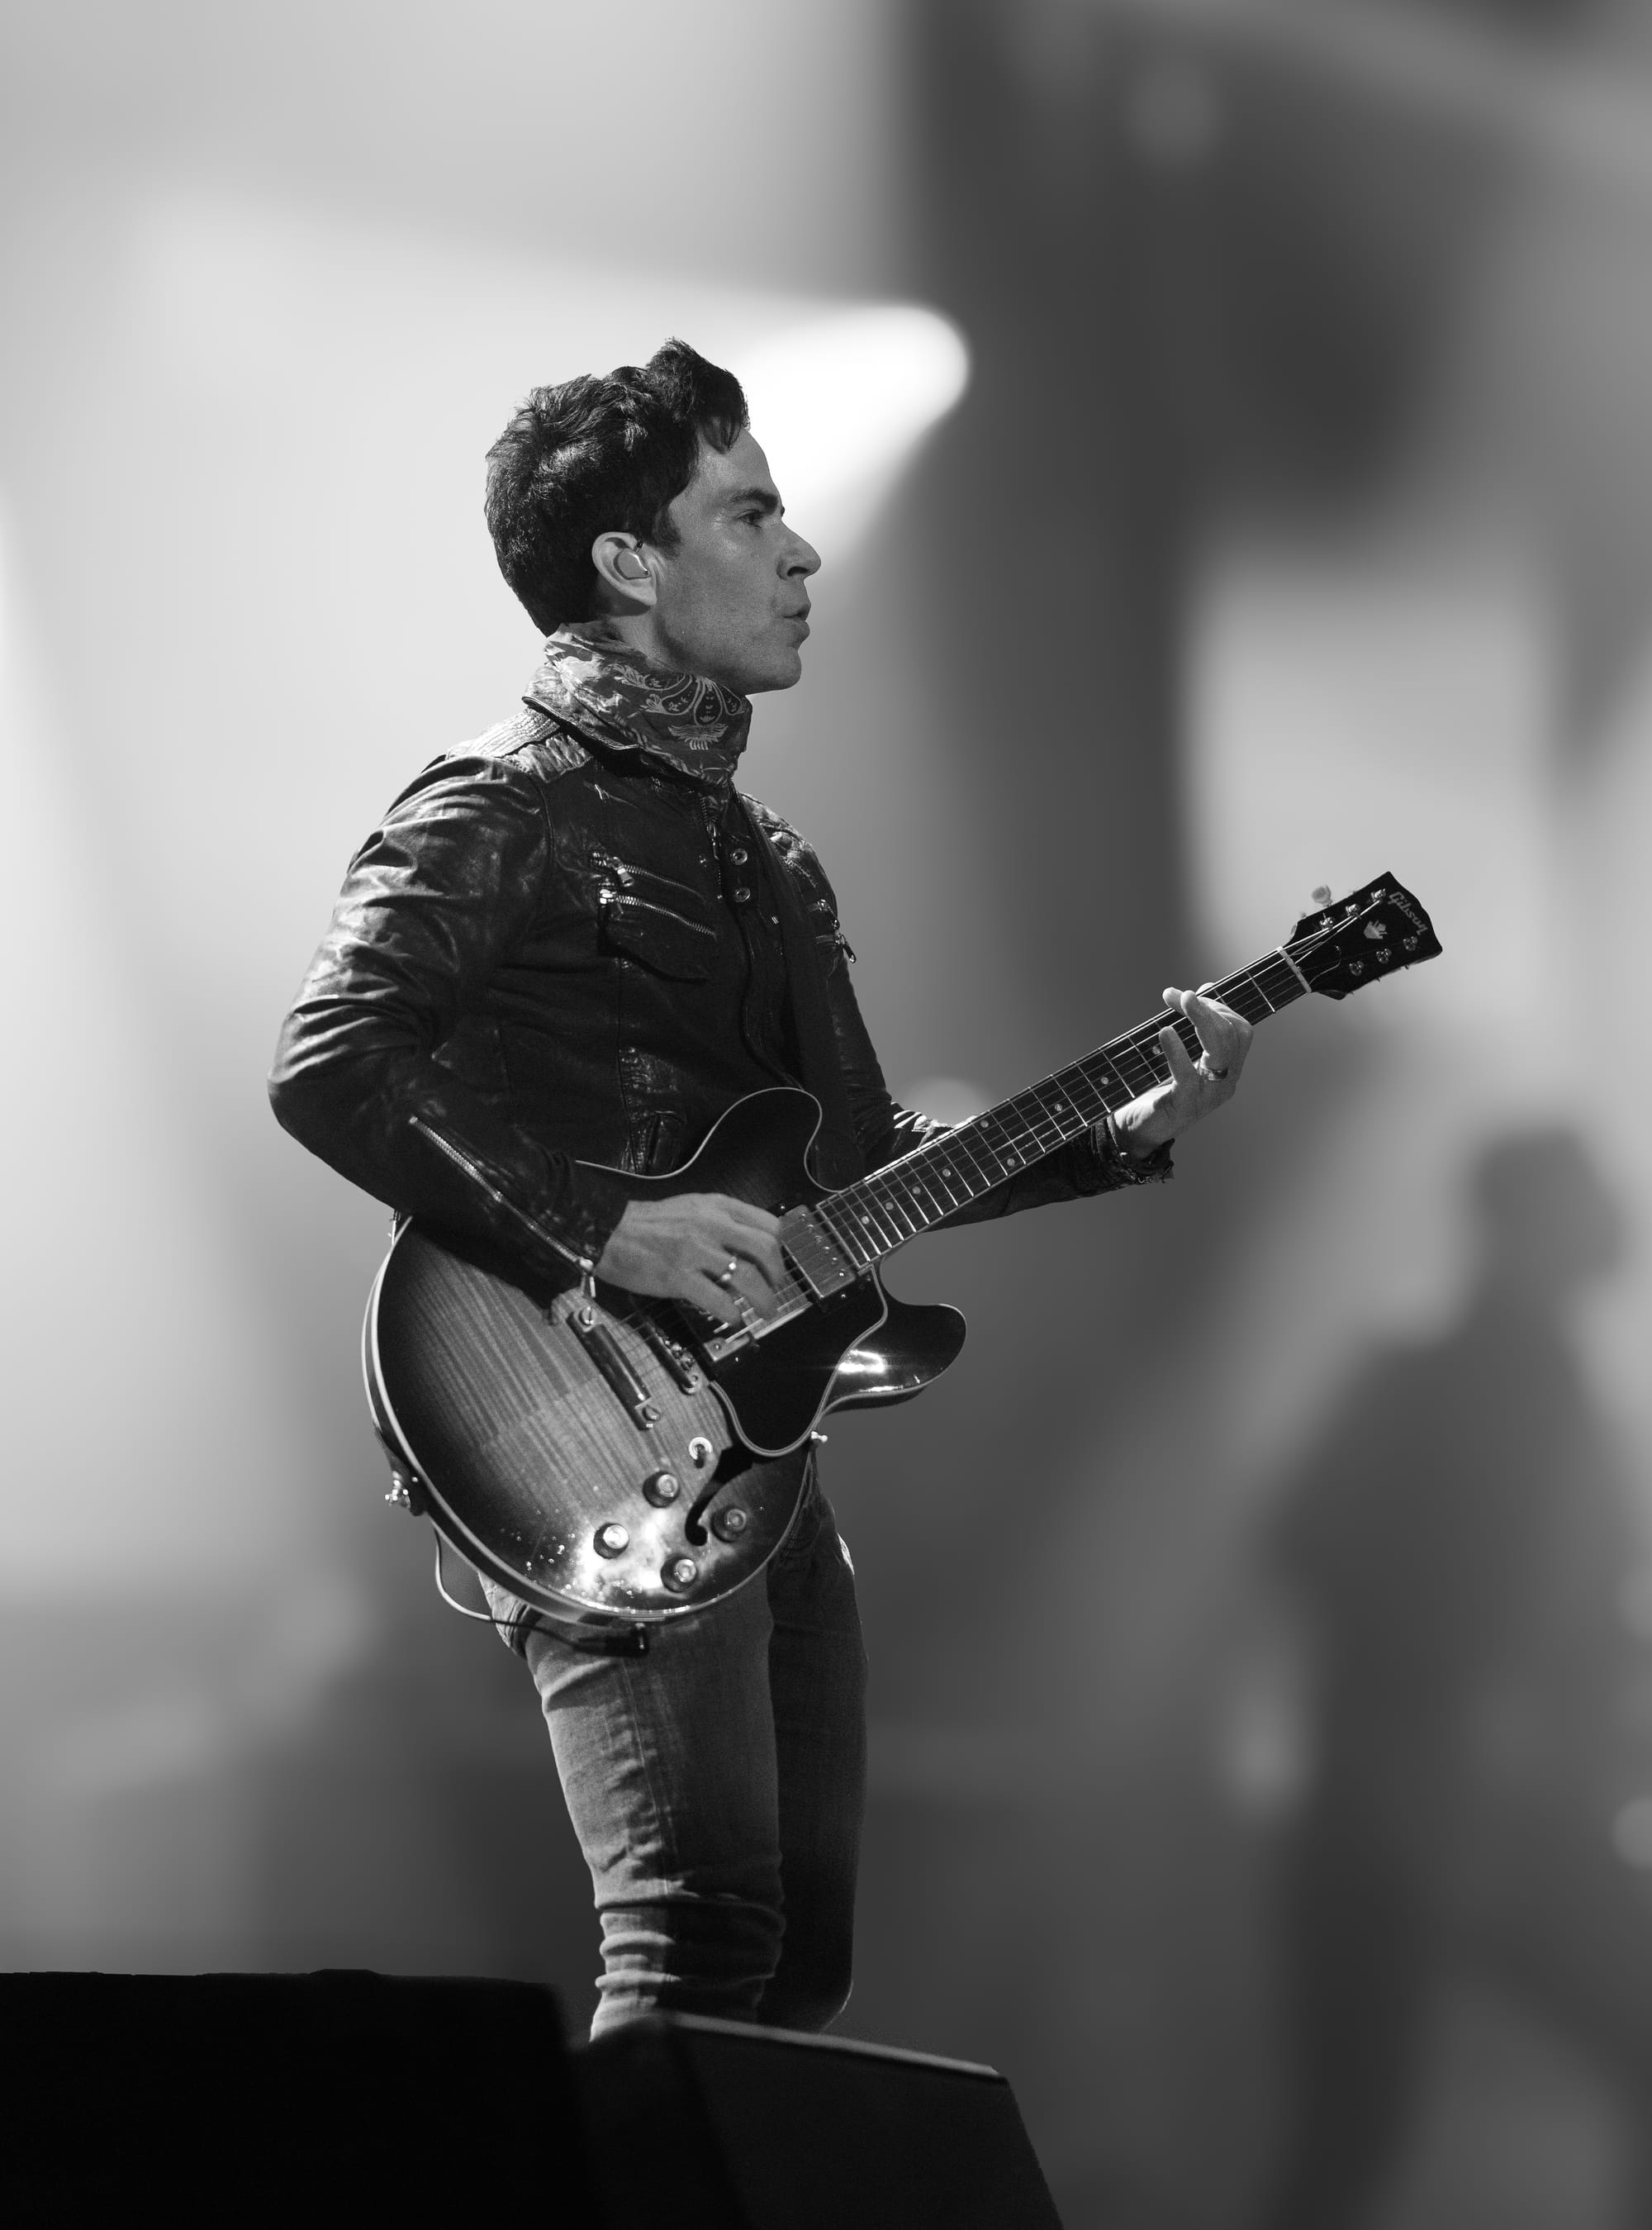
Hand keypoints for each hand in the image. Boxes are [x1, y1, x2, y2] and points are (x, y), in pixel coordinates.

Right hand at [595, 1192, 786, 1325]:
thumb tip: (747, 1252)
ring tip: (764, 1311)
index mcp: (717, 1207)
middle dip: (777, 1275)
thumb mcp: (691, 1209)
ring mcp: (695, 1252)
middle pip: (765, 1250)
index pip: (767, 1224)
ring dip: (763, 1299)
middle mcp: (711, 1225)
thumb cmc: (648, 1224)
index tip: (776, 1264)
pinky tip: (733, 1317)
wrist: (607, 1232)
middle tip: (775, 1290)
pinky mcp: (679, 1277)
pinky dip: (733, 1313)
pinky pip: (719, 1299)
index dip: (779, 1249)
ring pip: (747, 1277)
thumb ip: (721, 1223)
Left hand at [1105, 984, 1251, 1158]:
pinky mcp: (1185, 1107)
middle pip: (1232, 1036)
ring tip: (1183, 1001)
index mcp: (1229, 1069)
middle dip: (1209, 1008)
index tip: (1191, 995)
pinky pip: (1187, 1076)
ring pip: (1219, 1051)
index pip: (1239, 1030)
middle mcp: (1226, 1083)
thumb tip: (1195, 993)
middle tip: (1183, 996)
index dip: (1218, 1006)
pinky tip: (1165, 1034)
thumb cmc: (1158, 1089)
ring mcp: (1208, 1097)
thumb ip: (1190, 1030)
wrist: (1138, 1130)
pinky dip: (1177, 1052)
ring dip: (1202, 1020)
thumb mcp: (1178, 1056)